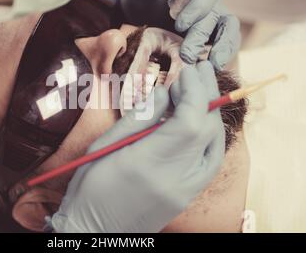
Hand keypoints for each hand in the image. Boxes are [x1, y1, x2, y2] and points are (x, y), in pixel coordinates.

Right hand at [50, 62, 225, 232]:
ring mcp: (185, 192)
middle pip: (207, 131)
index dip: (194, 92)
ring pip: (215, 145)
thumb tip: (166, 94)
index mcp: (146, 164)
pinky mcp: (187, 197)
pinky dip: (209, 134)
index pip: (189, 122)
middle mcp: (174, 180)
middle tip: (200, 70)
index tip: (187, 72)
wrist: (96, 234)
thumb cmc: (89, 191)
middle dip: (207, 95)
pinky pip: (210, 161)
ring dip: (211, 113)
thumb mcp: (103, 147)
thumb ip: (138, 118)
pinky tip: (200, 118)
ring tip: (202, 88)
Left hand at [118, 0, 240, 69]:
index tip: (180, 24)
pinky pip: (223, 48)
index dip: (200, 7)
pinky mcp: (209, 41)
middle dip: (201, 36)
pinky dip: (220, 58)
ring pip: (229, 34)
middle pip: (217, 17)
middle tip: (186, 54)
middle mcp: (212, 2)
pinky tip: (211, 69)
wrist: (138, 13)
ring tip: (212, 65)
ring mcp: (213, 23)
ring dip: (222, 50)